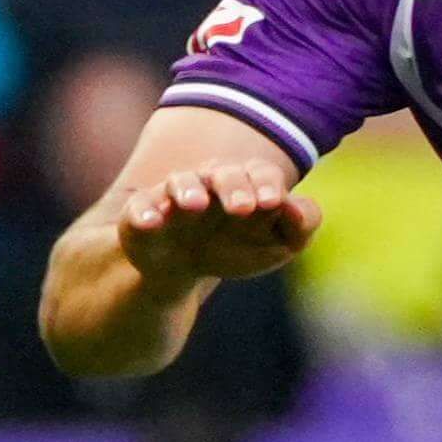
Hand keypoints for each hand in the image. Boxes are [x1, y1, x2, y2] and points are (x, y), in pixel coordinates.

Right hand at [111, 152, 316, 289]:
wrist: (182, 269)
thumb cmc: (235, 248)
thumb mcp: (278, 244)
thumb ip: (302, 225)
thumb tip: (293, 206)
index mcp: (246, 183)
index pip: (260, 173)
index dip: (266, 184)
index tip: (271, 202)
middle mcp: (209, 182)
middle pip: (224, 173)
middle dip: (234, 186)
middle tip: (242, 208)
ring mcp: (174, 196)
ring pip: (181, 181)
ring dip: (189, 190)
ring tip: (196, 205)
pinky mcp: (143, 212)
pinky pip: (140, 206)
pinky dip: (145, 212)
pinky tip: (153, 222)